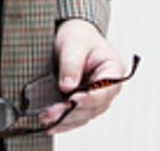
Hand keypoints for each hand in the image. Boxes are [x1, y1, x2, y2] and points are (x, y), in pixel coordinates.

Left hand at [41, 19, 124, 133]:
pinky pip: (76, 116)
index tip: (73, 100)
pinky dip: (64, 122)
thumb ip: (71, 64)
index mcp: (113, 70)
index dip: (90, 98)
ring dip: (64, 120)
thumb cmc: (78, 35)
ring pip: (83, 115)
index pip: (106, 90)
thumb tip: (67, 87)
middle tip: (51, 114)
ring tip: (46, 120)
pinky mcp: (83, 102)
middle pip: (93, 107)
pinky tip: (51, 125)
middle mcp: (107, 88)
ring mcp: (95, 97)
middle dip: (71, 112)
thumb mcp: (73, 44)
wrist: (72, 35)